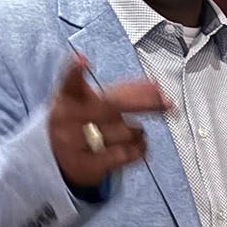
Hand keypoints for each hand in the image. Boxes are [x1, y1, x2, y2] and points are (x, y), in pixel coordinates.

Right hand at [49, 56, 169, 187]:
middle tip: (166, 102)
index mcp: (69, 97)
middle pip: (112, 105)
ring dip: (138, 131)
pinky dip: (139, 148)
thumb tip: (157, 86)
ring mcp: (76, 143)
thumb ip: (125, 90)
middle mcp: (69, 118)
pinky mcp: (88, 165)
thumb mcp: (94, 101)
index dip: (76, 71)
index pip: (71, 82)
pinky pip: (127, 154)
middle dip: (144, 102)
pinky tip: (136, 146)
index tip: (82, 61)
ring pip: (126, 131)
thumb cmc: (83, 121)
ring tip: (131, 131)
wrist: (60, 158)